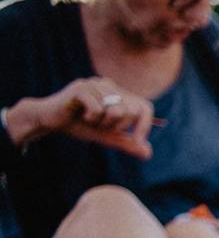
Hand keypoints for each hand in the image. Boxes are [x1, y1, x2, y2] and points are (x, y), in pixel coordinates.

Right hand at [8, 78, 153, 158]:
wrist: (51, 121)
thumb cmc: (80, 126)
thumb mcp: (107, 136)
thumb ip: (127, 143)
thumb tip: (148, 153)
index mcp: (118, 93)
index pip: (145, 107)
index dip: (144, 126)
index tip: (137, 142)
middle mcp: (109, 85)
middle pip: (131, 111)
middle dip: (118, 127)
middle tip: (101, 126)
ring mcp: (95, 84)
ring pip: (116, 111)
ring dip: (103, 124)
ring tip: (90, 120)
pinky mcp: (81, 87)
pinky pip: (98, 110)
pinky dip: (91, 119)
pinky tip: (80, 115)